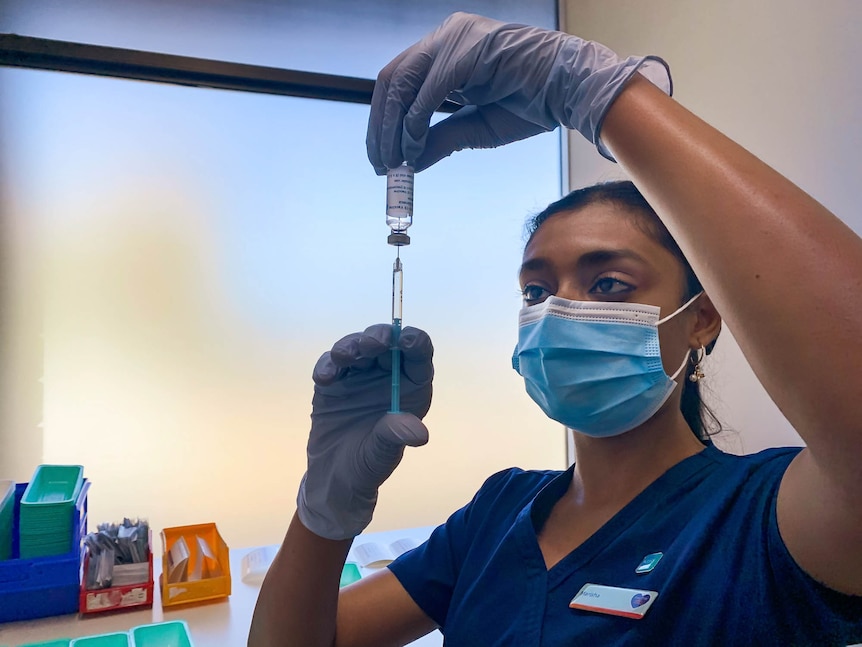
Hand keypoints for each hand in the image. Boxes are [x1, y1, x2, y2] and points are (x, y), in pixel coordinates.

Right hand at [296, 324, 432, 539]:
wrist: (333, 478)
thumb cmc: (368, 465)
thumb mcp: (383, 454)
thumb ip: (395, 436)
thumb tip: (419, 432)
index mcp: (410, 388)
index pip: (418, 356)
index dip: (414, 342)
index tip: (405, 339)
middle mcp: (388, 376)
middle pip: (387, 345)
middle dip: (379, 338)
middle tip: (370, 344)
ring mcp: (359, 376)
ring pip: (358, 347)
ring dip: (351, 346)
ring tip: (345, 356)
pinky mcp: (333, 381)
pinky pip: (331, 363)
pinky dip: (327, 364)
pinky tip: (325, 378)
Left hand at [367, 11, 670, 171]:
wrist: (570, 92)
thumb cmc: (530, 105)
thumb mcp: (475, 128)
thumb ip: (441, 139)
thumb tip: (409, 163)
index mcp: (445, 50)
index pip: (398, 82)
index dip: (382, 122)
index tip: (382, 158)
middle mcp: (445, 38)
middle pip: (391, 80)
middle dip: (380, 127)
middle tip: (381, 165)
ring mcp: (454, 39)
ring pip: (402, 82)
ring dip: (392, 128)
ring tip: (394, 162)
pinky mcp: (467, 50)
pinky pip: (428, 89)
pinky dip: (415, 122)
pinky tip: (414, 148)